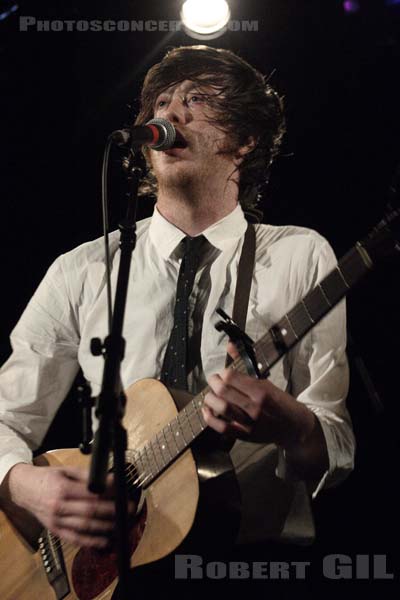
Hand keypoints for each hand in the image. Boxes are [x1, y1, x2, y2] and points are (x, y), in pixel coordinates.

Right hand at [5, 464, 135, 548]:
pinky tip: (105, 540)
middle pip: (91, 511)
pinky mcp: (55, 531)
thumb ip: (86, 476)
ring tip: (123, 523)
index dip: (110, 493)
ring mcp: (56, 521)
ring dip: (107, 526)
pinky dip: (91, 541)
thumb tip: (108, 479)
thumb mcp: (66, 470)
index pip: (91, 493)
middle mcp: (59, 507)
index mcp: (62, 488)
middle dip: (113, 511)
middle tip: (130, 508)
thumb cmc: (47, 478)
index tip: (123, 491)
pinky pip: (75, 539)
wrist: (24, 489)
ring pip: (86, 527)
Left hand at [202, 342, 314, 447]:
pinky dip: (210, 418)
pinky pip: (222, 427)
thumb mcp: (268, 383)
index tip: (223, 373)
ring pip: (221, 408)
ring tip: (210, 394)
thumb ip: (246, 366)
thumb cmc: (282, 403)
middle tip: (214, 380)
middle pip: (223, 391)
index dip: (223, 373)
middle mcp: (255, 407)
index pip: (232, 377)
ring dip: (210, 399)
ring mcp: (249, 423)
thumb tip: (230, 346)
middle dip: (213, 382)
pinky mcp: (244, 435)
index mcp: (262, 391)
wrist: (295, 428)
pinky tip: (207, 410)